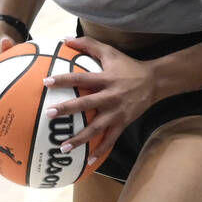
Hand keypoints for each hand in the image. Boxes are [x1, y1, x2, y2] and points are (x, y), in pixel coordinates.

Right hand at [0, 36, 16, 135]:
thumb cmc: (5, 43)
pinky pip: (19, 102)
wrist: (7, 39)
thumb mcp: (4, 42)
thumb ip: (5, 44)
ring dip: (3, 125)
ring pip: (1, 111)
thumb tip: (7, 40)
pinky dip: (24, 111)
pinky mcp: (15, 90)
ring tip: (9, 141)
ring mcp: (2, 91)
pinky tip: (35, 122)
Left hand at [40, 36, 155, 161]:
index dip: (64, 80)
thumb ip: (88, 44)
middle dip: (68, 110)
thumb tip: (65, 39)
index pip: (82, 79)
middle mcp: (111, 96)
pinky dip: (100, 151)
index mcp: (106, 79)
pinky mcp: (123, 123)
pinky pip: (110, 139)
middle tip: (49, 114)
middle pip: (87, 104)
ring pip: (97, 127)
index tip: (46, 82)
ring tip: (63, 147)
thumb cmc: (128, 66)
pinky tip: (87, 161)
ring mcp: (117, 112)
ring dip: (80, 138)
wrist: (154, 82)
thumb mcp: (110, 52)